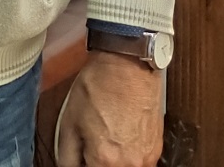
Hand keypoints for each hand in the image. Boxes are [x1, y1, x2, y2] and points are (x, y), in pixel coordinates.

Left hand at [55, 52, 163, 166]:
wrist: (129, 65)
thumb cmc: (99, 87)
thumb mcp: (68, 122)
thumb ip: (67, 156)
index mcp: (105, 160)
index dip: (81, 165)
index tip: (79, 157)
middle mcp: (130, 164)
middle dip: (95, 163)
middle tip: (88, 149)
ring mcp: (147, 158)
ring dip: (111, 163)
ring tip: (103, 142)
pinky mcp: (156, 149)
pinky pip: (138, 164)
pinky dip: (126, 159)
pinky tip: (117, 140)